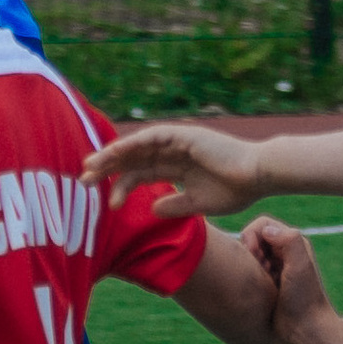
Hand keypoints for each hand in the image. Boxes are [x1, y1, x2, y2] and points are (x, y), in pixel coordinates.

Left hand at [80, 119, 266, 218]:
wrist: (258, 176)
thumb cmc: (236, 190)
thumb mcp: (199, 204)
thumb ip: (175, 206)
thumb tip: (151, 208)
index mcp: (177, 168)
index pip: (141, 174)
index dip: (122, 185)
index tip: (105, 200)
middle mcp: (173, 152)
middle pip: (133, 160)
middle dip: (109, 169)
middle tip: (84, 180)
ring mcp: (177, 142)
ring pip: (137, 146)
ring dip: (113, 155)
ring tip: (91, 166)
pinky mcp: (183, 135)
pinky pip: (151, 137)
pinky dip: (132, 143)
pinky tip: (115, 151)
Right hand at [244, 214, 342, 343]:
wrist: (306, 329)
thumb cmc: (304, 298)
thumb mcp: (300, 266)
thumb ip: (289, 240)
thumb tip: (265, 230)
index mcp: (293, 242)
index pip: (262, 224)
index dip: (252, 236)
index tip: (256, 256)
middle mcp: (284, 252)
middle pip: (253, 237)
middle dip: (250, 252)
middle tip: (262, 270)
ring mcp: (275, 267)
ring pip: (249, 254)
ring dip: (250, 265)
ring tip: (263, 280)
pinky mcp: (267, 282)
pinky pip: (249, 270)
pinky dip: (250, 277)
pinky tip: (261, 289)